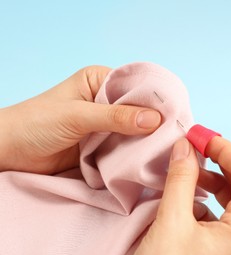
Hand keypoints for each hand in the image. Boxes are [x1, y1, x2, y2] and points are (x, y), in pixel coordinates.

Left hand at [0, 66, 160, 173]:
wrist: (9, 153)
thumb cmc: (36, 123)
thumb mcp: (77, 116)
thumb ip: (116, 117)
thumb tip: (154, 119)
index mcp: (99, 81)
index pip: (135, 86)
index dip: (155, 99)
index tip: (176, 113)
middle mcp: (105, 101)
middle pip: (138, 110)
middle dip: (153, 122)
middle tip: (175, 134)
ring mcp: (105, 125)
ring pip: (134, 131)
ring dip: (145, 140)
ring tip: (167, 148)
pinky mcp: (102, 146)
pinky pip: (124, 148)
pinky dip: (134, 154)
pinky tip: (149, 159)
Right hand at [133, 137, 230, 254]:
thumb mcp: (171, 224)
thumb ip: (181, 179)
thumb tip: (186, 146)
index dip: (224, 147)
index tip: (198, 135)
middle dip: (217, 162)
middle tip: (191, 147)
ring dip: (209, 181)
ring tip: (184, 172)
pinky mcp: (226, 254)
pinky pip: (221, 217)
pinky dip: (203, 201)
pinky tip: (183, 200)